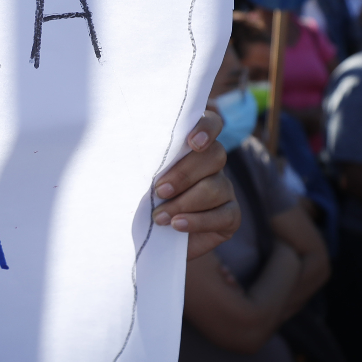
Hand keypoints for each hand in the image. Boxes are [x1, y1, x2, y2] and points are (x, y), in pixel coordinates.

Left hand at [153, 109, 241, 259]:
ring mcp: (225, 189)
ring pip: (216, 186)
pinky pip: (223, 215)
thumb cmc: (141, 199)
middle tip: (159, 191)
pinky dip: (198, 221)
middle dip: (184, 174)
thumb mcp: (139, 177)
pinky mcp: (230, 215)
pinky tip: (177, 225)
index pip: (211, 123)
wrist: (149, 239)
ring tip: (159, 216)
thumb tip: (131, 149)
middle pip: (214, 156)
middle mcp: (213, 163)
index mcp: (193, 145)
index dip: (206, 128)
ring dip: (184, 202)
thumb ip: (145, 161)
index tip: (192, 143)